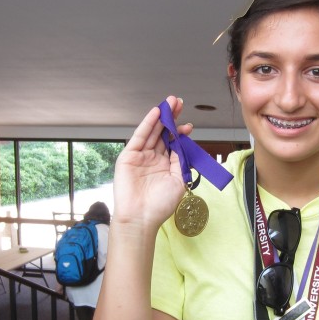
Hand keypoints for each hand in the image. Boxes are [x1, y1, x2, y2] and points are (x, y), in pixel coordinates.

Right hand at [112, 96, 191, 229]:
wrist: (141, 217)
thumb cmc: (160, 205)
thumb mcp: (178, 181)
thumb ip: (181, 161)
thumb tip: (182, 143)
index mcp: (165, 165)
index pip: (174, 144)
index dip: (180, 133)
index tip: (189, 126)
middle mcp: (153, 159)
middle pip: (163, 133)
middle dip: (172, 118)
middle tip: (180, 102)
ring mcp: (140, 156)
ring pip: (153, 132)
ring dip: (161, 116)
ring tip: (171, 102)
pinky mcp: (129, 156)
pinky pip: (140, 136)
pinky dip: (148, 123)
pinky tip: (156, 113)